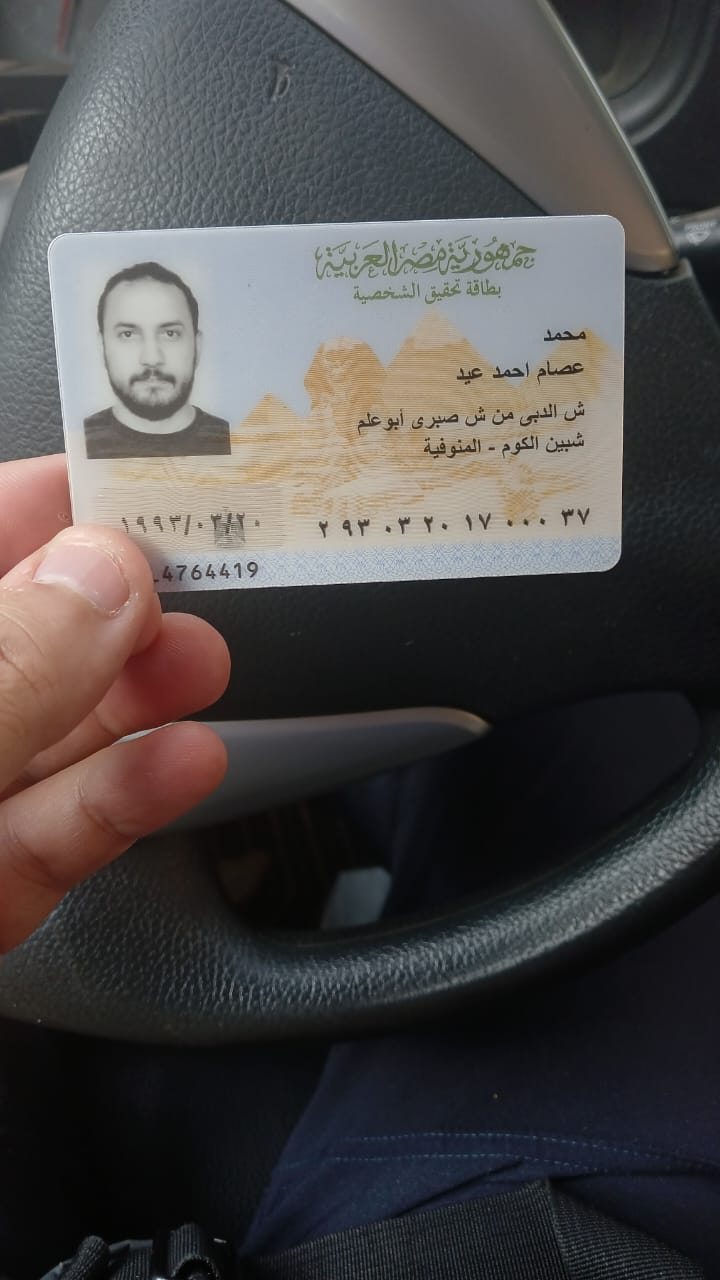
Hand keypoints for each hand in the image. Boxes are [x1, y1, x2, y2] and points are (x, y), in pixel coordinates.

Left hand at [0, 455, 229, 950]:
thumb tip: (102, 577)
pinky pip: (65, 828)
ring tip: (207, 663)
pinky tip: (188, 762)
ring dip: (143, 693)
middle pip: (38, 628)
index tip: (167, 473)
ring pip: (58, 727)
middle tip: (208, 576)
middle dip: (126, 599)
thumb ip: (9, 666)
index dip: (72, 496)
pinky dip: (131, 795)